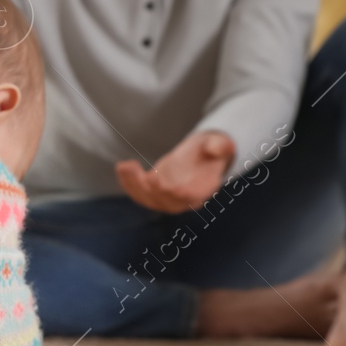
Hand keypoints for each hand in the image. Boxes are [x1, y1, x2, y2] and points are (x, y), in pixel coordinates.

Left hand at [115, 130, 235, 212]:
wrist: (202, 158)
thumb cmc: (210, 150)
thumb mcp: (217, 144)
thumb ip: (220, 146)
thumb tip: (224, 147)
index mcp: (203, 190)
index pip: (187, 197)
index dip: (173, 192)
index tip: (156, 179)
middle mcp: (184, 200)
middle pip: (164, 201)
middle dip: (148, 188)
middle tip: (136, 170)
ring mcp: (168, 199)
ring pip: (148, 200)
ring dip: (133, 185)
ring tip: (124, 166)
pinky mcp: (155, 194)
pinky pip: (140, 195)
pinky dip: (128, 184)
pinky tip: (122, 168)